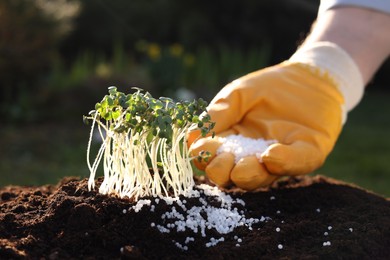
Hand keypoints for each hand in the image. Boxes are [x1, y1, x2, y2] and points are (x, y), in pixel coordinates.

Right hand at [189, 46, 362, 189]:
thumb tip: (191, 136)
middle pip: (232, 177)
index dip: (203, 158)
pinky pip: (298, 163)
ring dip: (249, 175)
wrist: (306, 75)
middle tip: (222, 161)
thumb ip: (217, 114)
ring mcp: (280, 158)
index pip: (212, 159)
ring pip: (261, 179)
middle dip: (223, 173)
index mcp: (232, 143)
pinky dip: (284, 162)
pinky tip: (269, 154)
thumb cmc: (266, 86)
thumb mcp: (236, 95)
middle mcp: (252, 156)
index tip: (200, 149)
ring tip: (243, 165)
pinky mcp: (308, 153)